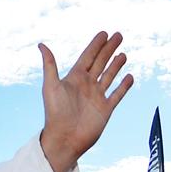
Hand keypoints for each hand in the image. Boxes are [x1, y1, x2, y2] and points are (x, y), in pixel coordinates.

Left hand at [38, 31, 134, 171]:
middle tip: (118, 35)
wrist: (64, 138)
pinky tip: (130, 76)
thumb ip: (49, 65)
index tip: (103, 33)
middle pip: (101, 63)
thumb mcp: (51, 86)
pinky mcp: (106, 109)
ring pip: (109, 76)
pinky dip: (124, 86)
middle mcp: (86, 86)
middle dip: (109, 49)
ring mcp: (97, 97)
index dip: (95, 45)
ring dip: (116, 65)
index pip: (88, 57)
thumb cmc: (55, 113)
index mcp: (74, 79)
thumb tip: (41, 44)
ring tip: (123, 54)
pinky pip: (117, 94)